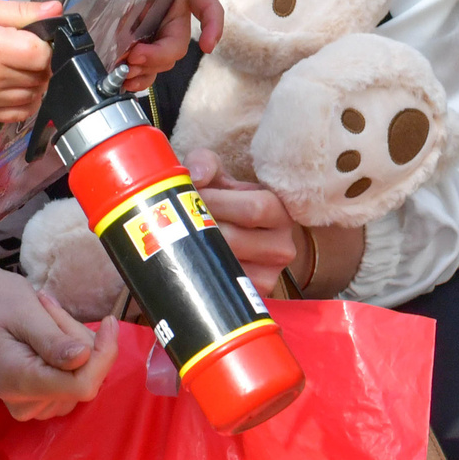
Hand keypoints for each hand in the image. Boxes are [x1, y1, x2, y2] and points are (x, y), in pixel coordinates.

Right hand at [0, 0, 57, 121]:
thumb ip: (20, 11)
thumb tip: (55, 10)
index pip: (41, 55)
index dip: (46, 46)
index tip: (36, 39)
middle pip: (41, 76)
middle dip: (41, 63)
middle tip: (24, 50)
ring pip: (34, 96)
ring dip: (34, 82)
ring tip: (16, 65)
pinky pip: (19, 114)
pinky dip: (25, 101)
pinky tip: (14, 85)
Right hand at [0, 261, 119, 419]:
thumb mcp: (24, 311)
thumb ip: (53, 340)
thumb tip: (83, 359)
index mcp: (18, 381)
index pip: (81, 385)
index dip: (103, 356)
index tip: (108, 322)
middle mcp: (24, 402)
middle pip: (84, 381)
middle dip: (82, 343)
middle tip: (53, 309)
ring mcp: (31, 406)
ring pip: (82, 381)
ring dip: (76, 347)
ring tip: (46, 319)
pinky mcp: (38, 401)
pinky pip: (73, 383)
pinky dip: (71, 357)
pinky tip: (51, 335)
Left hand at [123, 0, 224, 91]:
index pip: (209, 8)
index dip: (213, 27)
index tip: (207, 46)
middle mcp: (178, 21)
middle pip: (176, 47)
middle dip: (155, 56)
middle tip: (134, 57)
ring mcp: (165, 39)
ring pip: (162, 62)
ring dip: (145, 69)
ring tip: (125, 69)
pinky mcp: (151, 51)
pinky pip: (151, 69)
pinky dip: (140, 78)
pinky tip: (127, 82)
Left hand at [188, 149, 297, 296]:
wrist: (227, 237)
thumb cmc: (222, 203)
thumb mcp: (217, 177)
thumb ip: (205, 163)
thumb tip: (196, 177)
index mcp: (280, 211)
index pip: (254, 208)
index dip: (217, 202)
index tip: (190, 197)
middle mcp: (283, 246)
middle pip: (234, 239)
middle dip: (199, 227)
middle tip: (175, 220)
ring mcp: (270, 275)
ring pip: (225, 264)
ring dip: (196, 251)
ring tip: (179, 238)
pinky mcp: (253, 296)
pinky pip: (222, 286)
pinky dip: (200, 273)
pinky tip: (188, 261)